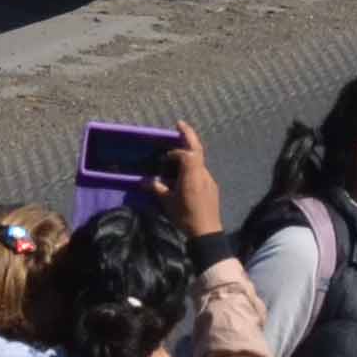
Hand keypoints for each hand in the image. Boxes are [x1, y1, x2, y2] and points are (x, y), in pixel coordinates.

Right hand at [161, 121, 221, 238]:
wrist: (207, 233)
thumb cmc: (185, 217)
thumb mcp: (168, 203)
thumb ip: (157, 188)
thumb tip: (145, 180)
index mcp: (192, 176)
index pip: (187, 154)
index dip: (176, 152)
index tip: (165, 158)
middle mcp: (203, 174)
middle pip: (198, 150)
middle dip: (189, 135)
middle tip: (180, 124)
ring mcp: (209, 180)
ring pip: (200, 162)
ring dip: (189, 156)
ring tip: (176, 156)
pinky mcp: (212, 188)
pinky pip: (201, 172)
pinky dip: (193, 167)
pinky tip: (184, 176)